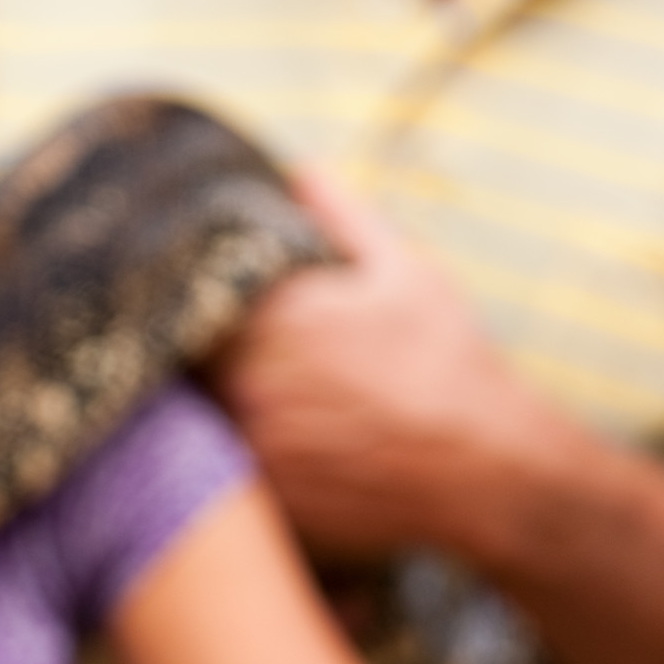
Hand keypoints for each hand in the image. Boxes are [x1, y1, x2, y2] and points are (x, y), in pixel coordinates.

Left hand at [209, 169, 560, 560]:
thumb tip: (297, 168)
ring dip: (195, 396)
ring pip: (188, 412)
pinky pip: (213, 466)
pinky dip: (219, 448)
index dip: (179, 288)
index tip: (180, 283)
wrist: (486, 472)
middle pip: (176, 354)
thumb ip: (341, 214)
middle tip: (186, 333)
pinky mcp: (260, 495)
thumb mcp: (405, 270)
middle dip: (183, 341)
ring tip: (220, 387)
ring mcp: (248, 442)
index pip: (183, 291)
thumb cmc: (448, 363)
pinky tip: (255, 437)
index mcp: (272, 315)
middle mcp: (247, 379)